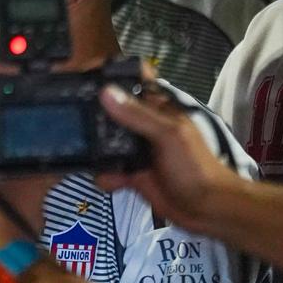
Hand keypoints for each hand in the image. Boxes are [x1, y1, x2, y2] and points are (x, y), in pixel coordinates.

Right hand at [95, 84, 240, 229]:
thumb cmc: (195, 167)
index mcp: (156, 108)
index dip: (112, 73)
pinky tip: (112, 181)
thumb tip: (105, 92)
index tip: (85, 75)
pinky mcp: (131, 173)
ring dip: (95, 150)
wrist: (207, 210)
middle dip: (92, 115)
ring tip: (90, 157)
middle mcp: (142, 125)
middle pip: (110, 110)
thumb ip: (138, 115)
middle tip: (74, 121)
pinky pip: (108, 170)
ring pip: (104, 142)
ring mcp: (136, 150)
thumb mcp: (168, 135)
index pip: (133, 80)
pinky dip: (105, 175)